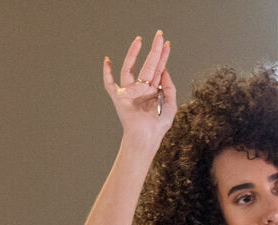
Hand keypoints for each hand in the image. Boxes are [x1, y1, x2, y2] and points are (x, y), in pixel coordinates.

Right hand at [102, 32, 175, 146]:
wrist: (147, 137)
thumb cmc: (159, 125)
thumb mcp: (171, 105)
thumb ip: (170, 87)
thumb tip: (164, 70)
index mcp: (153, 89)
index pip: (158, 68)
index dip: (163, 56)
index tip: (167, 43)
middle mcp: (141, 87)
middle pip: (147, 64)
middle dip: (154, 50)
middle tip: (159, 34)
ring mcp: (129, 91)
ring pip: (130, 68)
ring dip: (134, 54)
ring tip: (139, 41)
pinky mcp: (119, 97)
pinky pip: (110, 83)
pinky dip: (106, 72)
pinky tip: (107, 61)